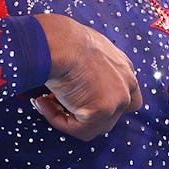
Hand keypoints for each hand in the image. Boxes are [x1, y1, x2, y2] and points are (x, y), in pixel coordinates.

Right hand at [33, 14, 141, 139]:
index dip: (99, 100)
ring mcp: (117, 100)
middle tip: (56, 101)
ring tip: (43, 100)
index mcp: (124, 67)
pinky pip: (77, 129)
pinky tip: (42, 102)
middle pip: (111, 114)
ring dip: (67, 116)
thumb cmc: (64, 39)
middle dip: (84, 112)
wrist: (59, 42)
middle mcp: (127, 84)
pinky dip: (57, 119)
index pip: (123, 94)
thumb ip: (86, 67)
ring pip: (93, 125)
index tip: (75, 98)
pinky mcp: (101, 112)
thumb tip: (71, 81)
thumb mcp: (84, 48)